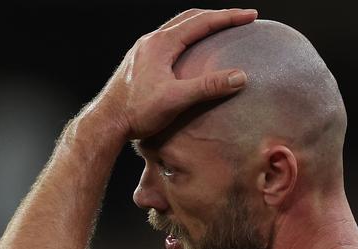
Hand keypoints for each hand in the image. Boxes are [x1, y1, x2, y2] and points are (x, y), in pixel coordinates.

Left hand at [92, 8, 256, 139]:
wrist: (106, 122)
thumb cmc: (137, 112)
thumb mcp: (176, 99)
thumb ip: (208, 86)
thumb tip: (240, 77)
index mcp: (161, 44)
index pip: (201, 22)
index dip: (228, 17)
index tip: (251, 16)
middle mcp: (151, 41)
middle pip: (189, 19)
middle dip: (216, 17)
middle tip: (238, 19)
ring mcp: (143, 51)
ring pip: (176, 29)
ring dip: (199, 27)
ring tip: (218, 31)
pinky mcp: (138, 63)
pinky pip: (167, 42)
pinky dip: (185, 40)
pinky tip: (190, 53)